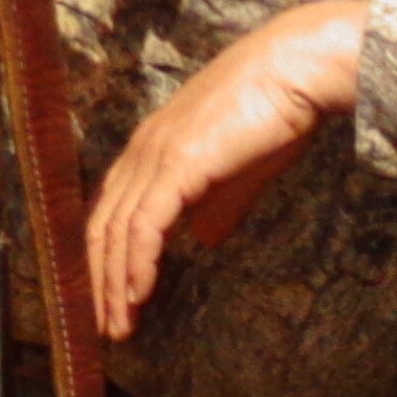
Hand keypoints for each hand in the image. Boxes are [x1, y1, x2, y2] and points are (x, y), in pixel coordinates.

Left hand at [85, 0, 366, 337]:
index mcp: (152, 147)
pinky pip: (144, 227)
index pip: (112, 211)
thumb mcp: (241, 169)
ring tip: (120, 326)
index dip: (106, 257)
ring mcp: (155, 155)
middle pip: (102, 226)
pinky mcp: (176, 164)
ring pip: (116, 232)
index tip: (113, 299)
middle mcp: (142, 150)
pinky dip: (137, 265)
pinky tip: (139, 295)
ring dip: (114, 284)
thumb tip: (205, 238)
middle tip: (107, 328)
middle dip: (100, 282)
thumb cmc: (276, 112)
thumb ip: (218, 204)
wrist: (295, 69)